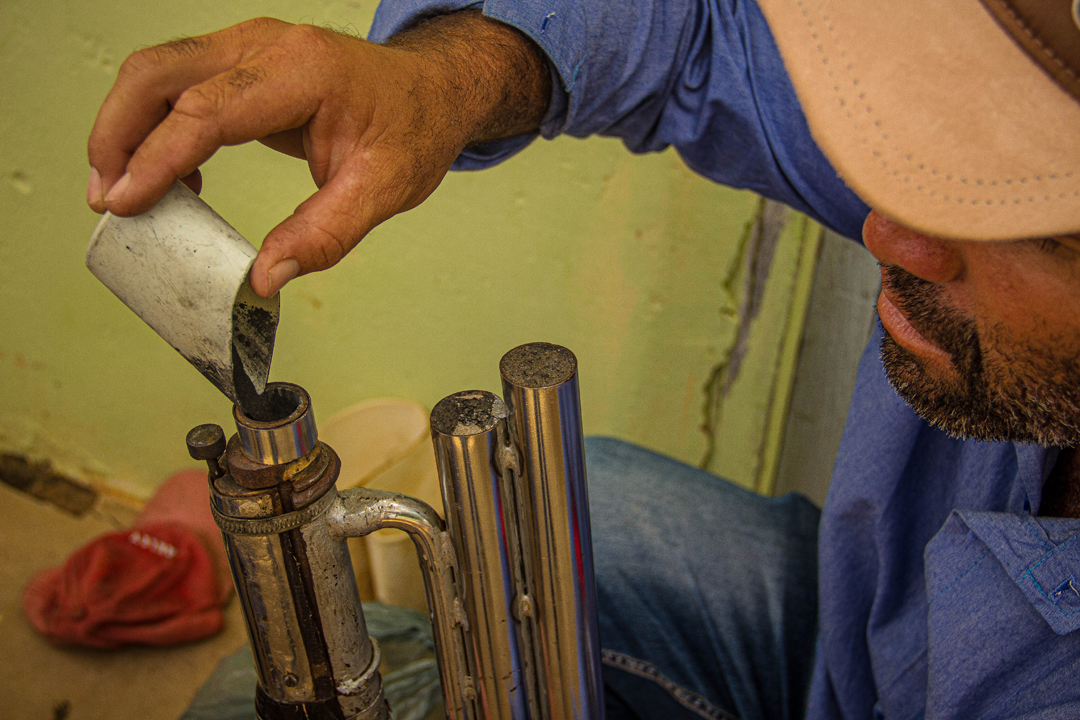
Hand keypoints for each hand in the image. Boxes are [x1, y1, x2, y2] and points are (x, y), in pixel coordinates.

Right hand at [87, 13, 549, 296]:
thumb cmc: (412, 130)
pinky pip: (179, 83)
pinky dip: (156, 126)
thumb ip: (326, 233)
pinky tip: (174, 179)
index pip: (209, 110)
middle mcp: (266, 47)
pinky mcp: (243, 62)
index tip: (124, 200)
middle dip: (117, 133)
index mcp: (303, 73)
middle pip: (160, 73)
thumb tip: (265, 277)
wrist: (430, 91)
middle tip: (107, 197)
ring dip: (126, 127)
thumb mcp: (385, 189)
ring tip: (123, 192)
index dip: (159, 157)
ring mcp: (251, 47)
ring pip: (158, 71)